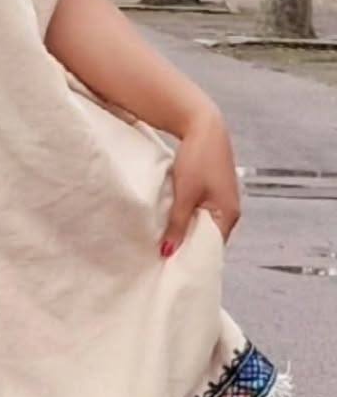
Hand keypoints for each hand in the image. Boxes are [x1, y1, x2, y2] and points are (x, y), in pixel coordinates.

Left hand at [161, 100, 240, 256]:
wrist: (203, 125)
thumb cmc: (198, 158)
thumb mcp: (184, 195)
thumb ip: (177, 225)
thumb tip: (168, 253)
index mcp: (229, 214)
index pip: (211, 249)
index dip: (192, 260)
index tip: (172, 271)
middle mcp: (230, 211)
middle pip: (208, 240)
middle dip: (188, 249)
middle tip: (166, 263)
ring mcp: (223, 201)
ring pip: (203, 227)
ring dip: (186, 235)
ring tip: (167, 247)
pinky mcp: (214, 193)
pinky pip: (201, 215)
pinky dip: (188, 222)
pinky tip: (173, 227)